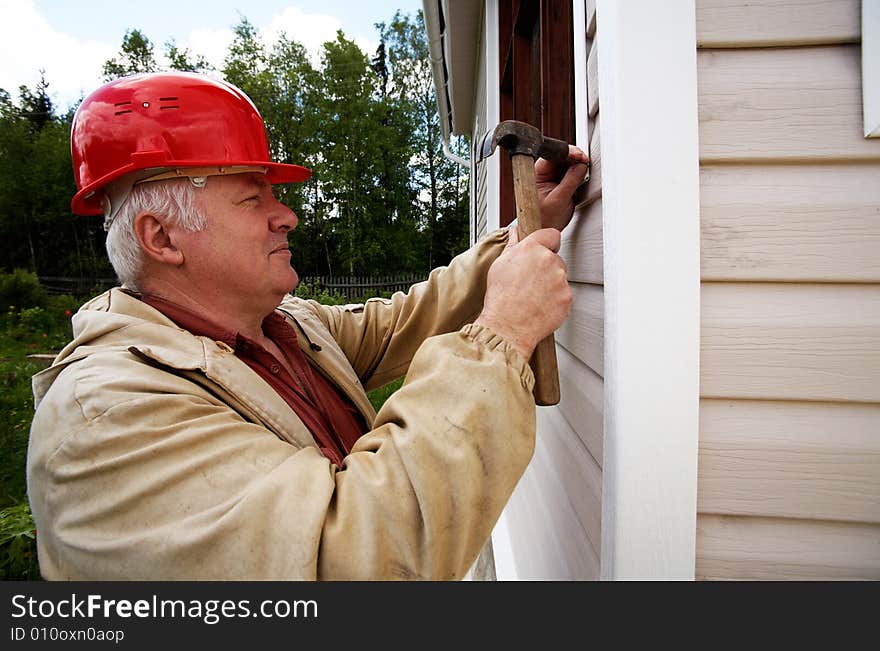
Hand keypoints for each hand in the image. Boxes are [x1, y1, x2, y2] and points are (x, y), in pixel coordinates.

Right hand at [475, 228, 572, 360]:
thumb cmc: (500, 298)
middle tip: (530, 282)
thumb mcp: (499, 266)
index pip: (552, 234)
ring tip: (532, 296)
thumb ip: (512, 245)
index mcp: (532, 248)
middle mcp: (549, 260)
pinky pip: (564, 295)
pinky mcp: (567, 297)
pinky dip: (555, 300)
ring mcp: (560, 280)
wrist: (507, 327)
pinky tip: (539, 306)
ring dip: (551, 284)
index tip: (544, 249)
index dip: (547, 242)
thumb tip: (515, 233)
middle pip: (555, 258)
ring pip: (560, 277)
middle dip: (546, 267)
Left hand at [536, 145, 589, 231]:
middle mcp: (541, 172)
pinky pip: (569, 171)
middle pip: (561, 156)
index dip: (567, 153)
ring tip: (584, 172)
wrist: (543, 230)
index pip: (551, 154)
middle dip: (575, 159)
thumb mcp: (559, 200)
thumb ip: (571, 181)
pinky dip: (577, 173)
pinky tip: (581, 177)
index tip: (579, 157)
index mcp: (535, 174)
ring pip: (566, 163)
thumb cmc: (543, 219)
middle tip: (586, 163)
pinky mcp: (558, 181)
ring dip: (577, 166)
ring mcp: (550, 176)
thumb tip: (581, 166)